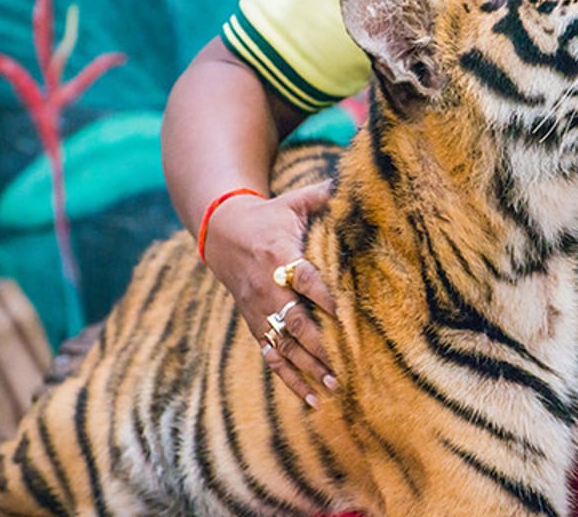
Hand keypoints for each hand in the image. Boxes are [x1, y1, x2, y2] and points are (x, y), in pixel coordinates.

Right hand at [202, 180, 336, 405]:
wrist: (220, 232)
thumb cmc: (270, 216)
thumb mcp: (293, 201)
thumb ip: (324, 195)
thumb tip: (356, 180)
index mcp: (278, 253)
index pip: (303, 277)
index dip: (323, 295)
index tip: (345, 313)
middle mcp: (265, 286)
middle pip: (292, 319)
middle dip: (317, 344)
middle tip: (342, 365)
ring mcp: (257, 309)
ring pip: (281, 344)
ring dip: (306, 367)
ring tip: (333, 386)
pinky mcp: (253, 323)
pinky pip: (270, 355)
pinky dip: (289, 379)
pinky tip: (310, 399)